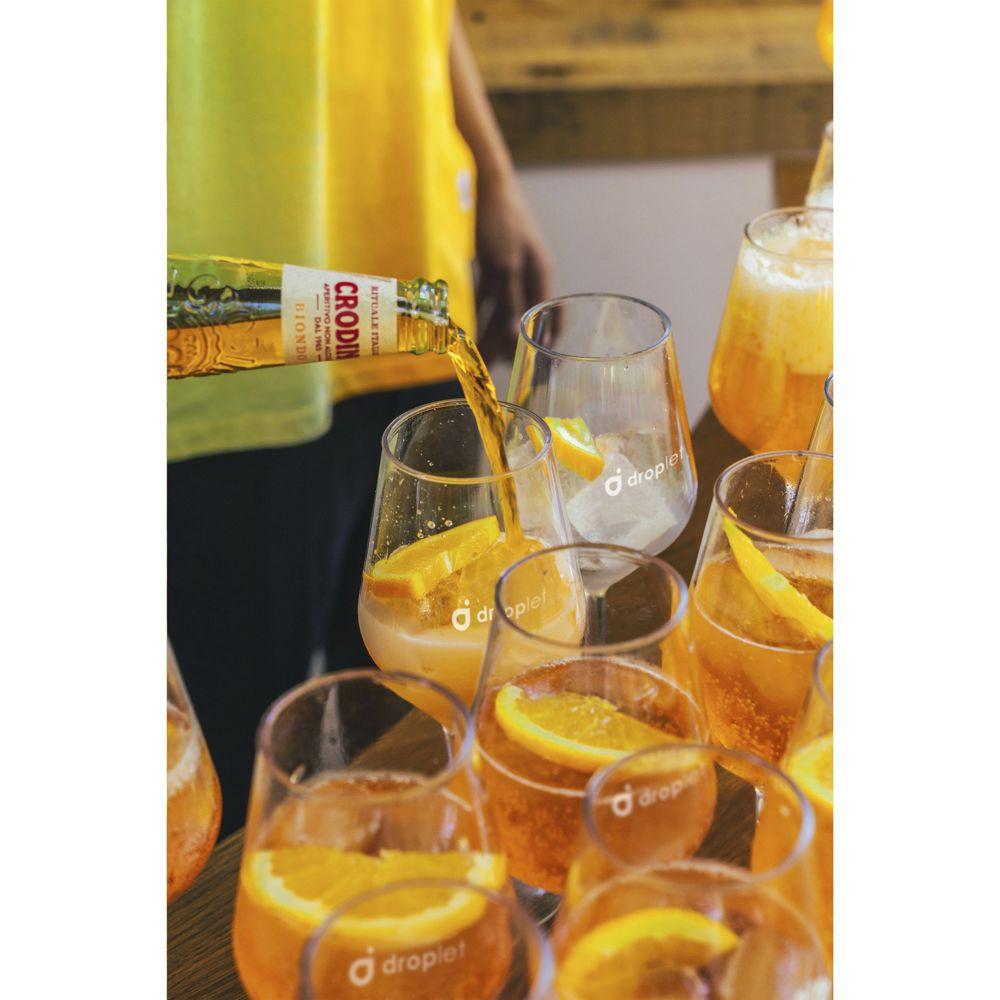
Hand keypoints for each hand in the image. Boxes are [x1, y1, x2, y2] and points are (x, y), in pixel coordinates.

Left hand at [474, 172, 553, 363]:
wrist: (483, 179)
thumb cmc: (501, 219)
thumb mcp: (506, 266)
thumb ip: (509, 303)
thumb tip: (515, 339)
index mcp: (540, 274)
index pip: (552, 315)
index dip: (549, 340)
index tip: (542, 364)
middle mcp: (527, 273)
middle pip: (521, 315)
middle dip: (509, 342)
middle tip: (496, 367)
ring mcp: (509, 266)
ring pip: (500, 306)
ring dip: (489, 329)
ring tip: (477, 352)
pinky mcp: (490, 260)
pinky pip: (485, 293)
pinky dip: (476, 310)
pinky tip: (465, 323)